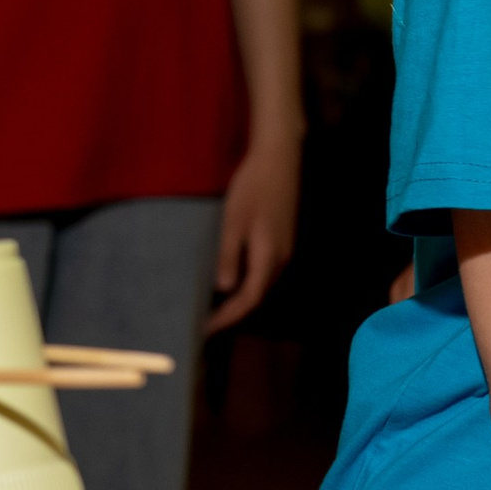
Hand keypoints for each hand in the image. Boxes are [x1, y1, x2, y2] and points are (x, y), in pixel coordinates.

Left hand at [210, 128, 301, 332]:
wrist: (279, 160)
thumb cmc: (252, 188)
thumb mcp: (234, 222)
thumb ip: (229, 256)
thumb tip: (224, 290)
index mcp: (269, 257)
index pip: (248, 300)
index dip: (228, 318)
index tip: (205, 329)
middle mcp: (281, 260)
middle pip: (258, 297)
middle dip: (233, 314)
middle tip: (205, 323)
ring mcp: (284, 251)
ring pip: (262, 285)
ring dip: (240, 300)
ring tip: (215, 309)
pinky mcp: (282, 241)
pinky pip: (264, 273)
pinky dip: (247, 284)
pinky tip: (230, 282)